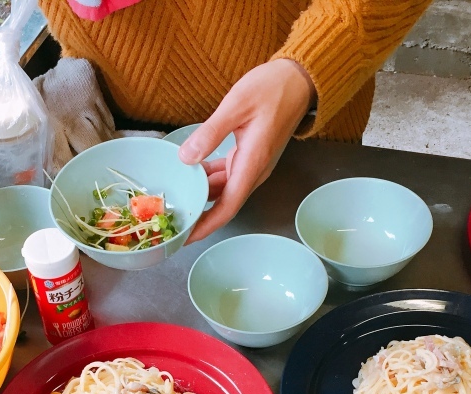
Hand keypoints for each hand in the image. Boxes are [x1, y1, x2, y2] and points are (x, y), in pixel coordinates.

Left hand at [179, 59, 315, 242]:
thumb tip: (186, 158)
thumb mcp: (237, 105)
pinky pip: (227, 176)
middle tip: (170, 219)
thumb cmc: (272, 89)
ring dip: (202, 196)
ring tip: (176, 199)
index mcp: (252, 164)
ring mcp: (253, 165)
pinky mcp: (250, 156)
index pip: (227, 207)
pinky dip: (209, 179)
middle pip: (224, 204)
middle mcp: (254, 171)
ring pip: (224, 190)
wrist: (300, 79)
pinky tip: (191, 173)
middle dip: (199, 215)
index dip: (205, 226)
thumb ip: (211, 133)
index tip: (185, 236)